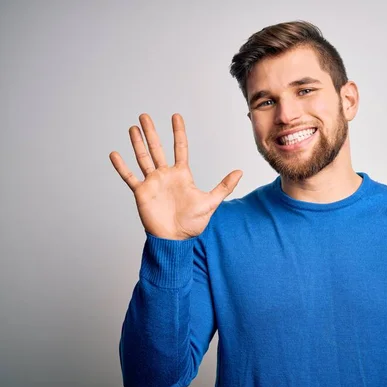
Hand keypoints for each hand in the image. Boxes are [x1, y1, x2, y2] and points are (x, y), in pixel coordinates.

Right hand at [109, 113, 242, 239]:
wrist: (175, 239)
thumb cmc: (192, 224)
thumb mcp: (211, 202)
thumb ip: (224, 186)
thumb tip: (240, 172)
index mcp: (181, 175)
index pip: (180, 148)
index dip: (178, 132)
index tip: (176, 116)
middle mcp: (165, 175)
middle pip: (157, 148)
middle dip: (151, 132)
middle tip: (145, 115)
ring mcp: (152, 183)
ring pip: (143, 158)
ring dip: (137, 143)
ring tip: (133, 127)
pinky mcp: (141, 193)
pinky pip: (130, 177)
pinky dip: (122, 166)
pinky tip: (115, 154)